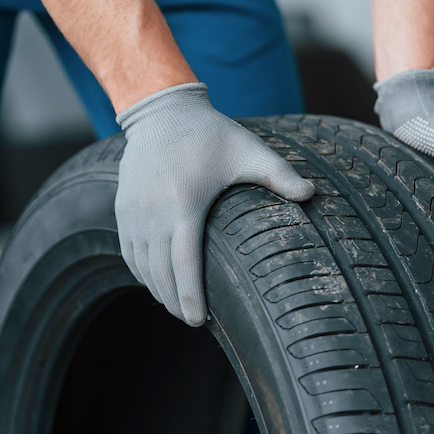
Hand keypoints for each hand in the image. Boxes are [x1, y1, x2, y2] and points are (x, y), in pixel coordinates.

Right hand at [116, 83, 315, 325]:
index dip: (189, 297)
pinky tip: (156, 283)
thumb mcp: (248, 150)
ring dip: (157, 291)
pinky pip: (128, 252)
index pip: (184, 263)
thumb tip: (312, 195)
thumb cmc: (209, 134)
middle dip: (175, 302)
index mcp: (183, 203)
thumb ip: (280, 174)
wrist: (161, 112)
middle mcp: (152, 212)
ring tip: (177, 307)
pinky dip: (141, 273)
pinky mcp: (122, 209)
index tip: (198, 321)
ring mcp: (132, 212)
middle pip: (159, 273)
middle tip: (193, 321)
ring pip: (141, 266)